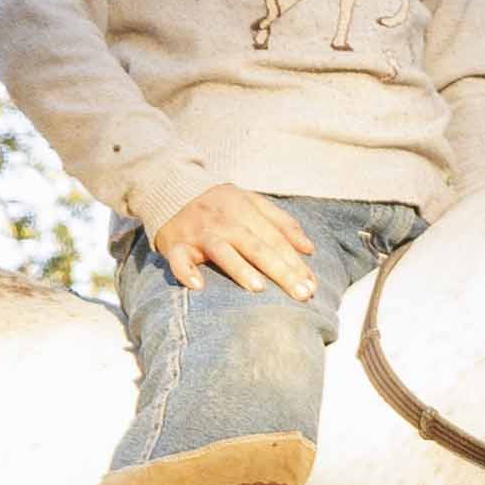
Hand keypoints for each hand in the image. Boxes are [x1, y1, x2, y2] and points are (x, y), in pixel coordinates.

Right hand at [154, 184, 322, 292]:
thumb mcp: (252, 203)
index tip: (312, 285)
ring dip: (239, 269)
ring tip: (259, 289)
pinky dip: (185, 271)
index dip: (295, 262)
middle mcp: (224, 220)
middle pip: (256, 246)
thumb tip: (309, 248)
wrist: (172, 189)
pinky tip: (198, 286)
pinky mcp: (176, 245)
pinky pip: (179, 259)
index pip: (276, 239)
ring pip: (221, 250)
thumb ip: (282, 222)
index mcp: (245, 210)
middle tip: (301, 294)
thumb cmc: (220, 204)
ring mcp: (199, 232)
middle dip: (281, 271)